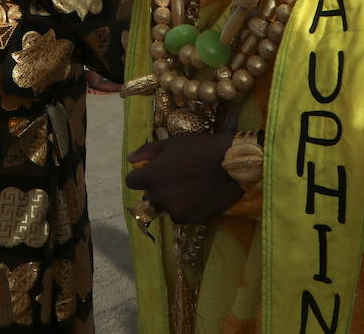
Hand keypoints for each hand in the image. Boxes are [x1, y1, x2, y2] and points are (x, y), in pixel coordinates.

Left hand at [125, 128, 243, 225]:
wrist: (233, 163)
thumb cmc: (200, 148)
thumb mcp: (171, 144)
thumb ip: (147, 152)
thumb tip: (130, 160)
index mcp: (151, 177)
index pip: (132, 182)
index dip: (141, 176)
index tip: (152, 171)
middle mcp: (160, 198)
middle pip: (150, 197)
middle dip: (157, 188)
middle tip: (175, 179)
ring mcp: (176, 211)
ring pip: (166, 208)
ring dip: (172, 200)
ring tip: (189, 188)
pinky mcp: (193, 220)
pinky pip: (182, 216)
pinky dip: (186, 209)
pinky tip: (199, 197)